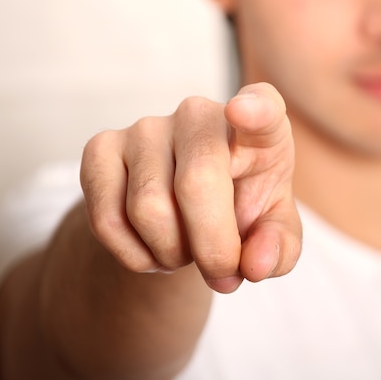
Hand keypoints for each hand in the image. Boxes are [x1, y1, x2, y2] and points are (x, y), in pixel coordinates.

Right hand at [80, 83, 301, 292]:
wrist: (186, 208)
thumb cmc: (240, 209)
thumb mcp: (271, 231)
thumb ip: (280, 249)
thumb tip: (256, 263)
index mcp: (259, 128)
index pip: (262, 107)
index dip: (255, 109)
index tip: (243, 110)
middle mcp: (199, 114)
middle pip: (196, 185)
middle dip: (211, 249)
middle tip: (221, 273)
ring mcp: (146, 127)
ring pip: (148, 210)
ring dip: (171, 254)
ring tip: (186, 249)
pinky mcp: (101, 148)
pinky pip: (106, 219)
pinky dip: (134, 256)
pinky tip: (153, 248)